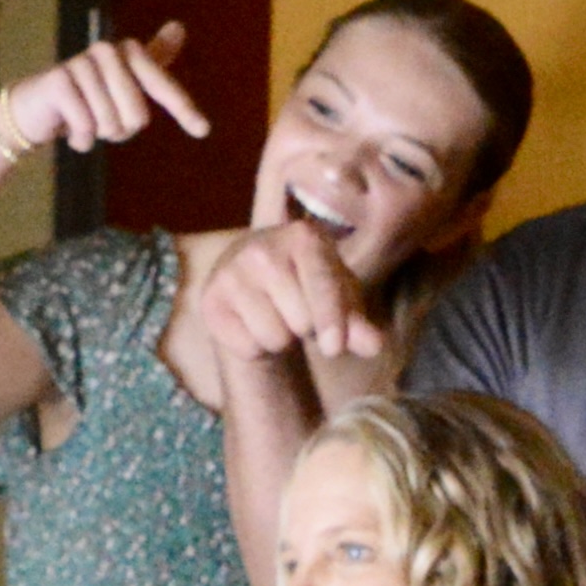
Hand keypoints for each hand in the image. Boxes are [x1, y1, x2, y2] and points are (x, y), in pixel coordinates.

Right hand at [0, 22, 207, 158]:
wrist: (35, 108)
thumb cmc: (88, 97)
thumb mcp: (124, 81)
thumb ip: (153, 58)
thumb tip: (179, 25)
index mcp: (128, 52)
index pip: (163, 85)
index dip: (183, 109)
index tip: (203, 130)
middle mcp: (107, 51)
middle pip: (137, 116)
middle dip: (121, 131)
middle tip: (102, 121)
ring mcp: (81, 64)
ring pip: (111, 123)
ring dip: (98, 135)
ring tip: (83, 121)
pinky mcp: (59, 81)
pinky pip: (86, 126)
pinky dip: (81, 140)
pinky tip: (68, 130)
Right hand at [194, 217, 379, 368]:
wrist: (254, 280)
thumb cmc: (307, 285)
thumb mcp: (339, 297)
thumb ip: (357, 322)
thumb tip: (375, 345)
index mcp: (303, 237)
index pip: (322, 286)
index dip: (331, 320)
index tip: (335, 348)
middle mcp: (262, 248)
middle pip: (300, 320)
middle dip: (306, 329)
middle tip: (298, 312)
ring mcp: (231, 272)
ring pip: (273, 337)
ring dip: (281, 339)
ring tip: (276, 316)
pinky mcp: (210, 300)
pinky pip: (247, 346)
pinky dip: (255, 346)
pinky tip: (252, 323)